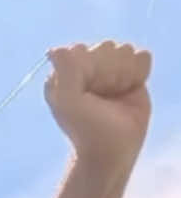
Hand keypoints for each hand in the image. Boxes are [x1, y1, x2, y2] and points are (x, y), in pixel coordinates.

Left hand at [44, 41, 151, 165]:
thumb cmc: (87, 129)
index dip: (89, 71)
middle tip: (103, 98)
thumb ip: (64, 73)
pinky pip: (142, 56)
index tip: (87, 93)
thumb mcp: (69, 103)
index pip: (81, 50)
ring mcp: (109, 68)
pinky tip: (129, 90)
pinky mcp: (130, 73)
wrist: (113, 150)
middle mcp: (86, 66)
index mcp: (65, 72)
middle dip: (108, 74)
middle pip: (106, 47)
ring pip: (125, 50)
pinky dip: (139, 74)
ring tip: (115, 95)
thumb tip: (55, 49)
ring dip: (123, 75)